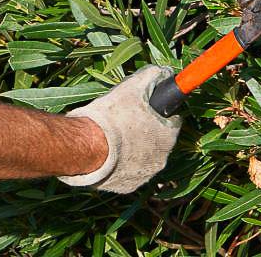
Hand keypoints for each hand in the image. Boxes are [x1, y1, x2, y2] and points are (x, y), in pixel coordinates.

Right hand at [58, 66, 182, 193]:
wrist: (87, 147)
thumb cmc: (113, 117)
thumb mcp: (134, 87)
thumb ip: (153, 76)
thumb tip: (165, 72)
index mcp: (168, 136)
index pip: (173, 120)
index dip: (160, 112)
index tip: (148, 108)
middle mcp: (162, 159)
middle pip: (159, 141)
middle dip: (147, 131)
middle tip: (127, 121)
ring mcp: (145, 176)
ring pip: (144, 158)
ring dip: (135, 149)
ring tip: (115, 138)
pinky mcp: (127, 187)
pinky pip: (128, 172)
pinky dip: (121, 164)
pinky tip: (109, 154)